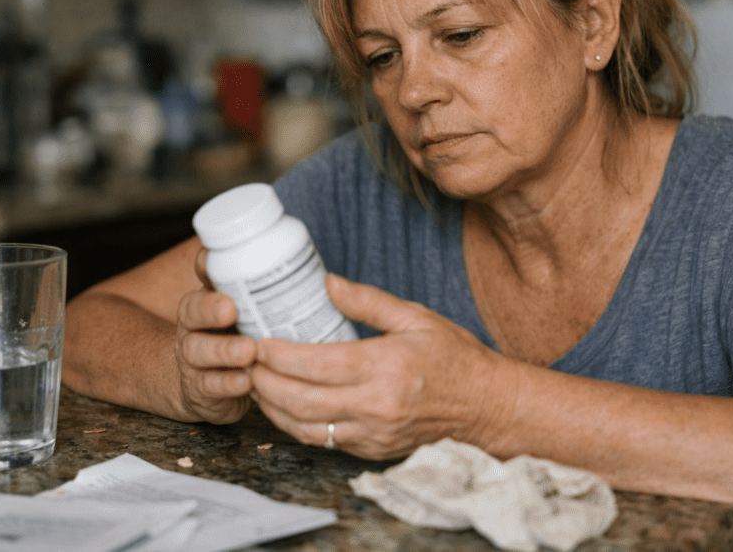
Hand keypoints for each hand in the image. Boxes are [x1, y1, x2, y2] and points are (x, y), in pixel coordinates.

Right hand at [171, 248, 257, 423]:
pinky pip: (210, 386)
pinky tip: (247, 381)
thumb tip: (325, 276)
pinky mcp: (200, 389)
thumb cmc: (236, 338)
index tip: (211, 261)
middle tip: (231, 308)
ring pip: (199, 351)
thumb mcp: (246, 312)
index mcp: (206, 298)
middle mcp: (193, 325)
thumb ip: (270, 293)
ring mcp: (193, 357)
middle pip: (192, 311)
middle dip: (210, 308)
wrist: (203, 385)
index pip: (202, 274)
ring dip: (223, 350)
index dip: (206, 266)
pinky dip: (229, 383)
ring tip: (248, 351)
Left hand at [249, 274, 506, 459]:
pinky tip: (283, 406)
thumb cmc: (456, 358)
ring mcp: (373, 434)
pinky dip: (295, 425)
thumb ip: (368, 301)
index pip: (314, 365)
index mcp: (384, 368)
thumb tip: (326, 283)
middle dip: (263, 382)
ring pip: (304, 428)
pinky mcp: (372, 450)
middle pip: (299, 401)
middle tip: (244, 361)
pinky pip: (322, 441)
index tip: (256, 340)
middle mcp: (375, 406)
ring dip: (271, 408)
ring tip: (254, 383)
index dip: (277, 355)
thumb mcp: (416, 318)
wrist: (488, 408)